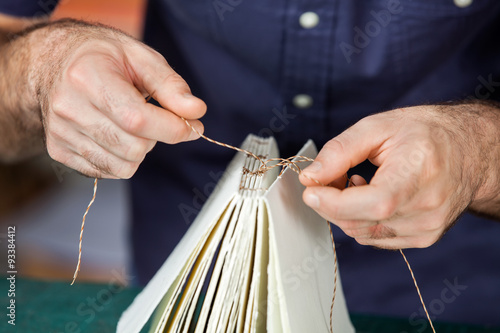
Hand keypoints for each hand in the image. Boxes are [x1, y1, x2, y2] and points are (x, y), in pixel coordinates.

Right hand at [34, 20, 205, 177]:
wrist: (52, 63)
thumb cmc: (101, 57)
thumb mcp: (141, 58)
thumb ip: (171, 86)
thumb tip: (196, 111)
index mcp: (87, 77)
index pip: (138, 120)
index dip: (173, 128)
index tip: (192, 125)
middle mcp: (68, 108)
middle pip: (133, 148)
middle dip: (157, 137)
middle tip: (155, 117)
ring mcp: (61, 133)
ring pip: (123, 166)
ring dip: (140, 149)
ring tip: (131, 123)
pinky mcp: (59, 150)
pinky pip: (108, 171)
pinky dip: (123, 158)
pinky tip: (116, 133)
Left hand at [299, 104, 499, 248]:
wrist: (468, 150)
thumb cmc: (425, 133)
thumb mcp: (377, 127)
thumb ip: (339, 152)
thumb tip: (310, 177)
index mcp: (418, 175)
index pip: (371, 204)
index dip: (331, 202)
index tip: (310, 189)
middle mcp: (426, 210)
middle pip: (359, 223)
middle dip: (331, 203)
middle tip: (329, 176)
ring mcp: (426, 229)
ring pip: (362, 234)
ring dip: (345, 211)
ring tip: (356, 181)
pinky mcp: (423, 238)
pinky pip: (374, 238)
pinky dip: (361, 219)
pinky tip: (371, 196)